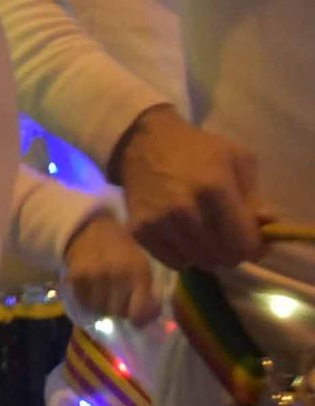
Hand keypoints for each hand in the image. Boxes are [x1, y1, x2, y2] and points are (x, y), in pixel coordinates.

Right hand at [62, 212, 159, 324]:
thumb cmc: (122, 248)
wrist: (88, 228)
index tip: (137, 316)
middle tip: (120, 299)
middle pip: (119, 312)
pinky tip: (92, 289)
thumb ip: (148, 289)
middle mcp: (117, 275)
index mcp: (139, 271)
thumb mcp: (142, 263)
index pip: (140, 312)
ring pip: (100, 310)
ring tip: (105, 293)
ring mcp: (94, 276)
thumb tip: (149, 317)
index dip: (140, 319)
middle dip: (121, 309)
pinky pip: (83, 302)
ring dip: (103, 306)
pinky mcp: (76, 277)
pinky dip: (88, 300)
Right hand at [112, 106, 266, 268]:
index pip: (244, 245)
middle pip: (222, 257)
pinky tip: (184, 237)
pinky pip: (173, 262)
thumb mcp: (238, 160)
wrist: (143, 144)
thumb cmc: (197, 149)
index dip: (254, 247)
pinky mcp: (140, 231)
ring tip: (204, 234)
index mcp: (214, 188)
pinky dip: (184, 255)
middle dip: (231, 250)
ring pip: (199, 261)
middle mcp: (184, 210)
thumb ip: (255, 198)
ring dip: (207, 253)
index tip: (250, 239)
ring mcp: (159, 222)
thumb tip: (266, 226)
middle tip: (227, 236)